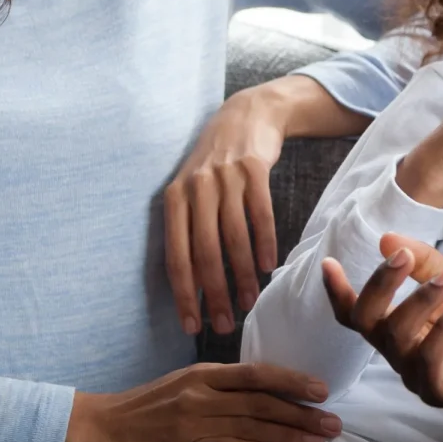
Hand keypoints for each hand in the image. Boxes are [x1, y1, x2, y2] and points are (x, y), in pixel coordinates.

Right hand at [63, 363, 338, 441]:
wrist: (99, 426)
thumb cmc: (149, 405)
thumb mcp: (186, 382)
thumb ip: (223, 385)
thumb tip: (269, 392)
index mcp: (204, 373)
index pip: (257, 373)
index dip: (293, 381)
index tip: (323, 389)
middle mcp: (200, 394)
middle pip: (261, 404)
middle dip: (302, 414)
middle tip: (334, 424)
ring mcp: (191, 423)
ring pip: (251, 430)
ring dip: (289, 438)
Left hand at [164, 85, 287, 335]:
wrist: (246, 115)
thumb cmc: (217, 164)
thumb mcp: (192, 190)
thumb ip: (190, 228)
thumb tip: (193, 283)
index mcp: (174, 199)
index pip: (176, 256)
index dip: (184, 294)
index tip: (192, 326)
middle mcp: (196, 188)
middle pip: (204, 252)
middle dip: (214, 293)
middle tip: (225, 324)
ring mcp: (225, 177)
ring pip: (233, 237)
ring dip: (242, 274)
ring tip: (249, 300)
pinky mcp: (254, 168)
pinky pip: (259, 214)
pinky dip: (264, 243)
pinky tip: (268, 265)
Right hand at [322, 233, 442, 412]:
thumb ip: (426, 263)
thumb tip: (386, 239)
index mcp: (400, 326)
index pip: (359, 313)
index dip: (339, 291)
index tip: (329, 263)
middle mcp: (401, 352)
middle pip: (367, 322)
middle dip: (380, 285)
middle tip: (402, 256)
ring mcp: (418, 374)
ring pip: (398, 337)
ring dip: (420, 300)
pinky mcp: (442, 391)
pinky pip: (429, 362)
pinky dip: (441, 331)